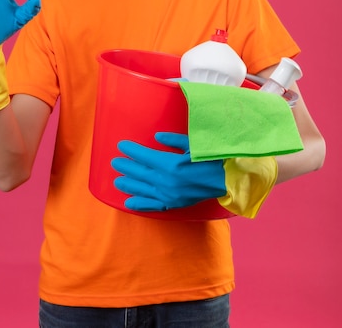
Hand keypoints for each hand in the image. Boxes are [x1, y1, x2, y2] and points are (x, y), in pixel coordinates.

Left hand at [111, 132, 226, 210]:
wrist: (229, 179)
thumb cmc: (212, 157)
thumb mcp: (193, 143)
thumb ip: (174, 140)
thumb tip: (157, 137)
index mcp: (170, 164)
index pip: (144, 156)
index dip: (131, 151)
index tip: (121, 146)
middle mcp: (166, 181)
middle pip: (141, 173)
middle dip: (127, 167)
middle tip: (114, 162)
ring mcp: (170, 195)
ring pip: (144, 189)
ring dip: (129, 184)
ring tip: (117, 181)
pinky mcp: (175, 204)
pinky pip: (154, 205)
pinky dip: (141, 204)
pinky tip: (130, 203)